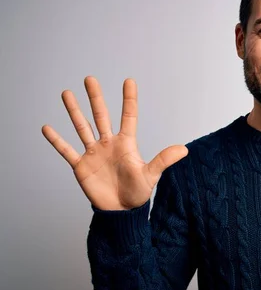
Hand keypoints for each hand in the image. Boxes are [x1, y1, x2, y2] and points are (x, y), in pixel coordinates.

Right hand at [42, 76, 187, 210]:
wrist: (121, 210)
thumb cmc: (137, 192)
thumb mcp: (151, 175)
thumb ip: (164, 160)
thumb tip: (184, 149)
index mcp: (126, 143)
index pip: (128, 116)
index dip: (129, 99)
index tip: (129, 81)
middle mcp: (109, 144)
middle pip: (101, 116)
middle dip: (95, 98)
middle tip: (90, 78)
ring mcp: (94, 153)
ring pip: (82, 127)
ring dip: (74, 111)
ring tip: (67, 93)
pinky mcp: (81, 166)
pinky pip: (67, 151)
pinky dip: (57, 140)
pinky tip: (47, 127)